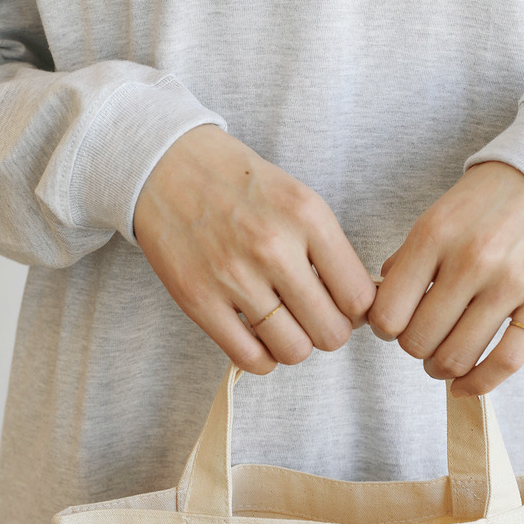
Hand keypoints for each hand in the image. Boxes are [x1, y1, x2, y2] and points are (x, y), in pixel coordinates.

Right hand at [134, 124, 375, 372]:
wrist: (164, 165)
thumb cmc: (239, 185)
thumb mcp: (298, 198)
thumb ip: (330, 249)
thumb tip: (359, 306)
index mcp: (307, 217)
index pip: (358, 297)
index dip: (356, 311)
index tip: (343, 305)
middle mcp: (273, 247)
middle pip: (331, 332)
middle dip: (328, 331)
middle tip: (312, 317)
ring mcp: (234, 276)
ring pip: (294, 351)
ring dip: (294, 345)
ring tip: (284, 325)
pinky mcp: (199, 300)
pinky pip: (250, 358)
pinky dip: (262, 358)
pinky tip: (259, 337)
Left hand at [367, 161, 523, 396]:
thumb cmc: (489, 202)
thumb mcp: (439, 215)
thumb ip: (407, 260)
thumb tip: (380, 306)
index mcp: (435, 235)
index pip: (388, 313)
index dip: (384, 329)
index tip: (393, 327)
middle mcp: (472, 259)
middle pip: (419, 341)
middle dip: (414, 349)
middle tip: (423, 341)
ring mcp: (512, 282)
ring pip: (457, 357)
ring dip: (441, 369)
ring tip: (442, 361)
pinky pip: (505, 362)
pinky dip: (479, 384)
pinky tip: (466, 386)